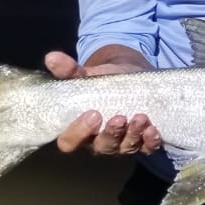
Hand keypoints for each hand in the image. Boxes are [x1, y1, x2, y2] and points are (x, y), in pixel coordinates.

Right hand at [44, 51, 162, 155]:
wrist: (129, 76)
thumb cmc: (102, 82)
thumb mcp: (86, 75)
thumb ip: (69, 71)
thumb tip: (52, 57)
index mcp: (78, 130)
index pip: (70, 141)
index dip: (79, 132)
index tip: (92, 113)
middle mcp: (98, 142)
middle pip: (101, 147)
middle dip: (111, 134)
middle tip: (119, 117)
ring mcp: (121, 144)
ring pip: (125, 148)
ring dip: (133, 134)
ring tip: (141, 117)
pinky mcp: (142, 141)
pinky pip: (146, 148)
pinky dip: (150, 141)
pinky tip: (153, 130)